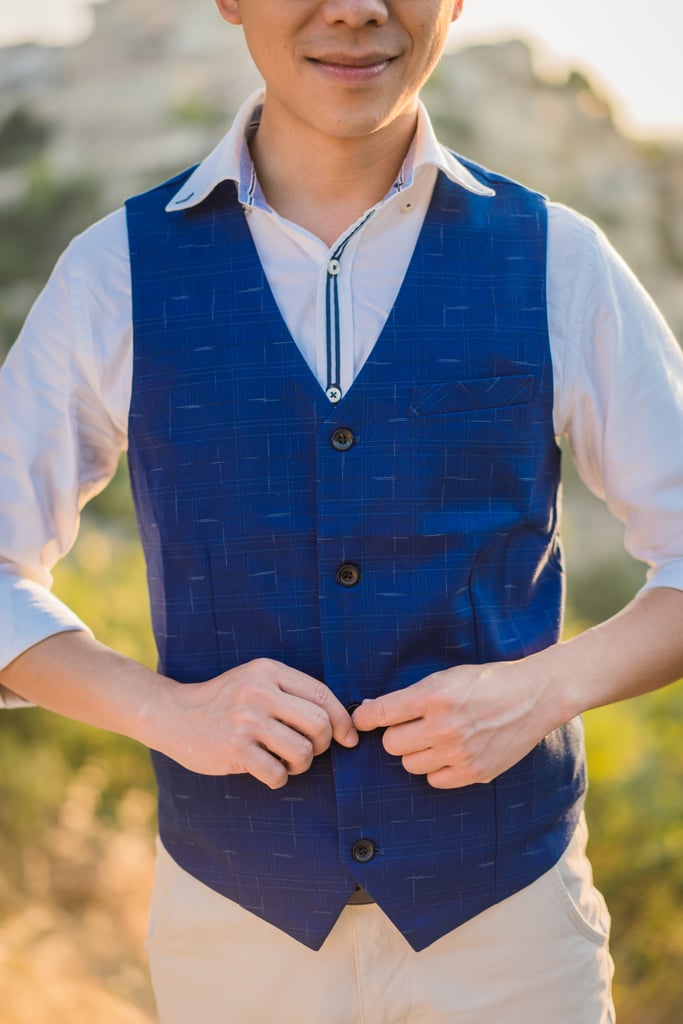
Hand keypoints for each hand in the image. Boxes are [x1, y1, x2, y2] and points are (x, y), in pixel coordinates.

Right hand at [156, 658, 357, 788]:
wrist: (174, 715)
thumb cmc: (225, 701)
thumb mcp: (256, 681)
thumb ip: (292, 693)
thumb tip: (343, 722)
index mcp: (268, 671)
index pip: (321, 694)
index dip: (342, 720)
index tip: (349, 738)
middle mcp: (259, 692)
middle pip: (318, 724)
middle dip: (322, 744)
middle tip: (309, 751)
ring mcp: (246, 721)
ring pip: (302, 752)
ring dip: (300, 765)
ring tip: (285, 761)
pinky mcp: (234, 749)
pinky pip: (277, 774)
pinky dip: (279, 778)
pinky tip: (267, 771)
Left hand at [352, 660, 556, 788]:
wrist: (533, 697)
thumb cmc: (485, 682)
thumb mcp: (446, 676)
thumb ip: (411, 695)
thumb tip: (370, 710)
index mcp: (434, 696)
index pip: (381, 713)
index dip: (365, 718)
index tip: (363, 719)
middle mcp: (444, 726)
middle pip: (391, 745)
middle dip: (396, 734)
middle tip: (410, 726)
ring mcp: (460, 753)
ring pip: (410, 765)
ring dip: (416, 753)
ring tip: (435, 738)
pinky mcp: (474, 772)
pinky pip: (434, 781)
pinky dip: (437, 769)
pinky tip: (450, 753)